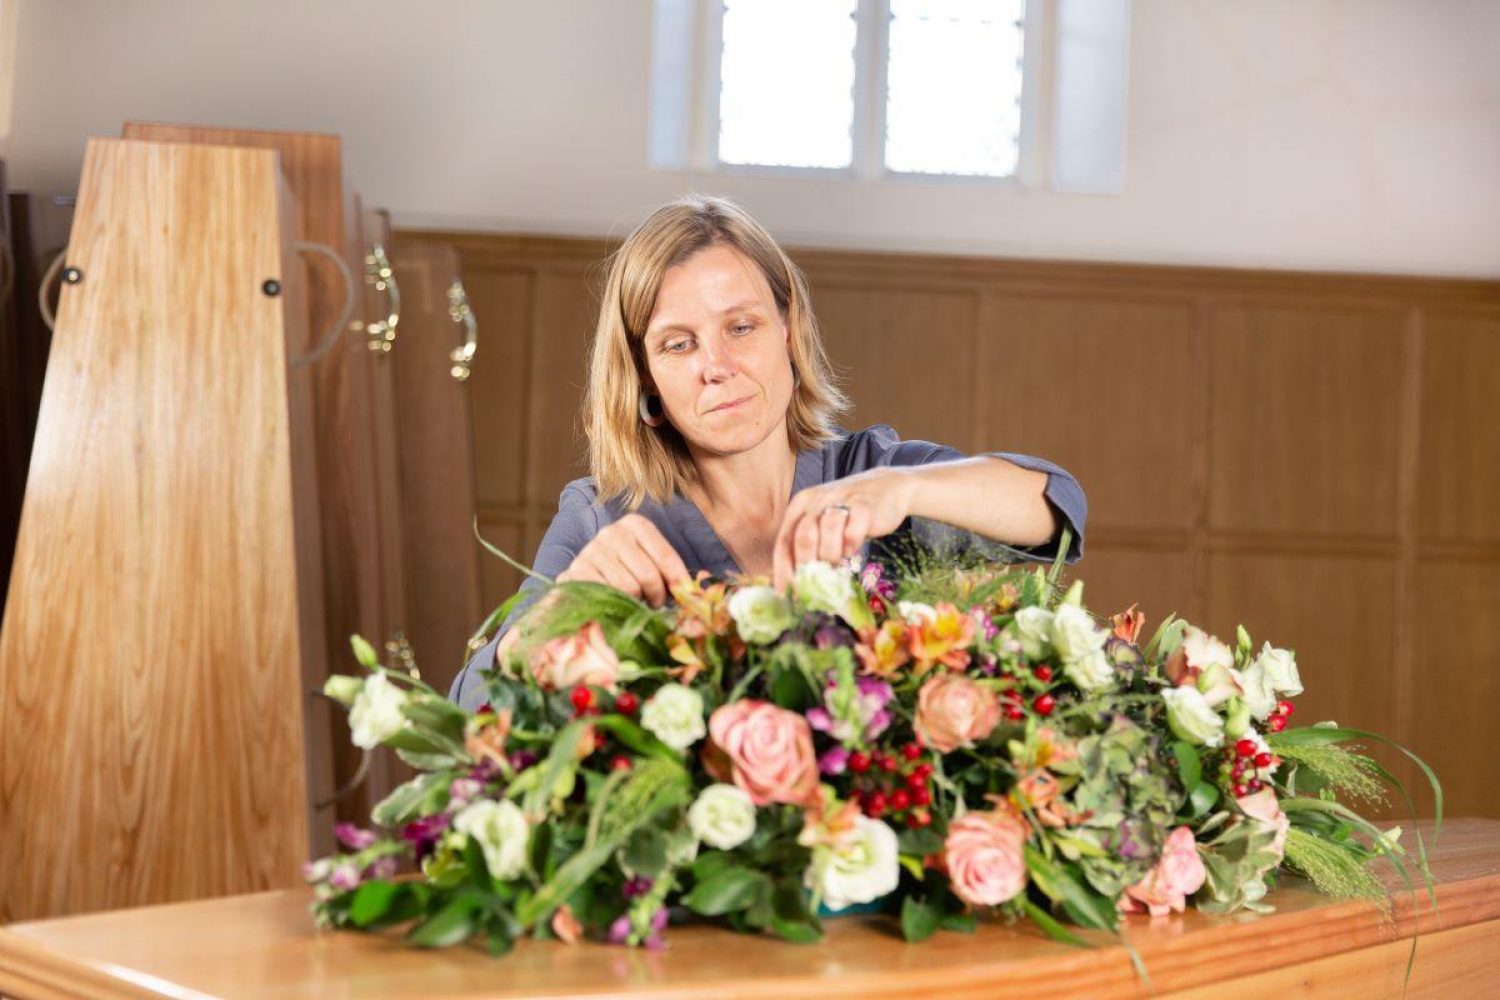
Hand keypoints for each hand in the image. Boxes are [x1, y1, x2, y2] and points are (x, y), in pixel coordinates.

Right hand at [556, 514, 689, 607]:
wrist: (583, 580)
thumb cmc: (624, 570)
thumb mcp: (647, 561)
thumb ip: (668, 570)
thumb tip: (693, 592)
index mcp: (635, 524)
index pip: (665, 556)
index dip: (677, 581)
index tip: (683, 595)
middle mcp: (612, 532)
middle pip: (648, 574)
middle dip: (656, 595)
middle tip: (655, 603)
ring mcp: (592, 550)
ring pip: (629, 588)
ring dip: (636, 602)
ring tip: (635, 601)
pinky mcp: (578, 571)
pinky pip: (608, 596)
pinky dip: (616, 606)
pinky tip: (615, 604)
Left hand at [772, 467, 914, 590]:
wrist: (887, 487)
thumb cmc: (849, 514)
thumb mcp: (823, 522)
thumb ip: (809, 547)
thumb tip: (799, 587)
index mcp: (800, 505)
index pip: (784, 541)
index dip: (783, 571)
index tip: (787, 594)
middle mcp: (817, 500)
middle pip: (803, 537)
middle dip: (807, 566)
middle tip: (815, 585)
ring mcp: (841, 500)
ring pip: (827, 531)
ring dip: (830, 556)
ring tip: (836, 568)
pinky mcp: (865, 506)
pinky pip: (853, 531)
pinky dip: (850, 546)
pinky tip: (852, 552)